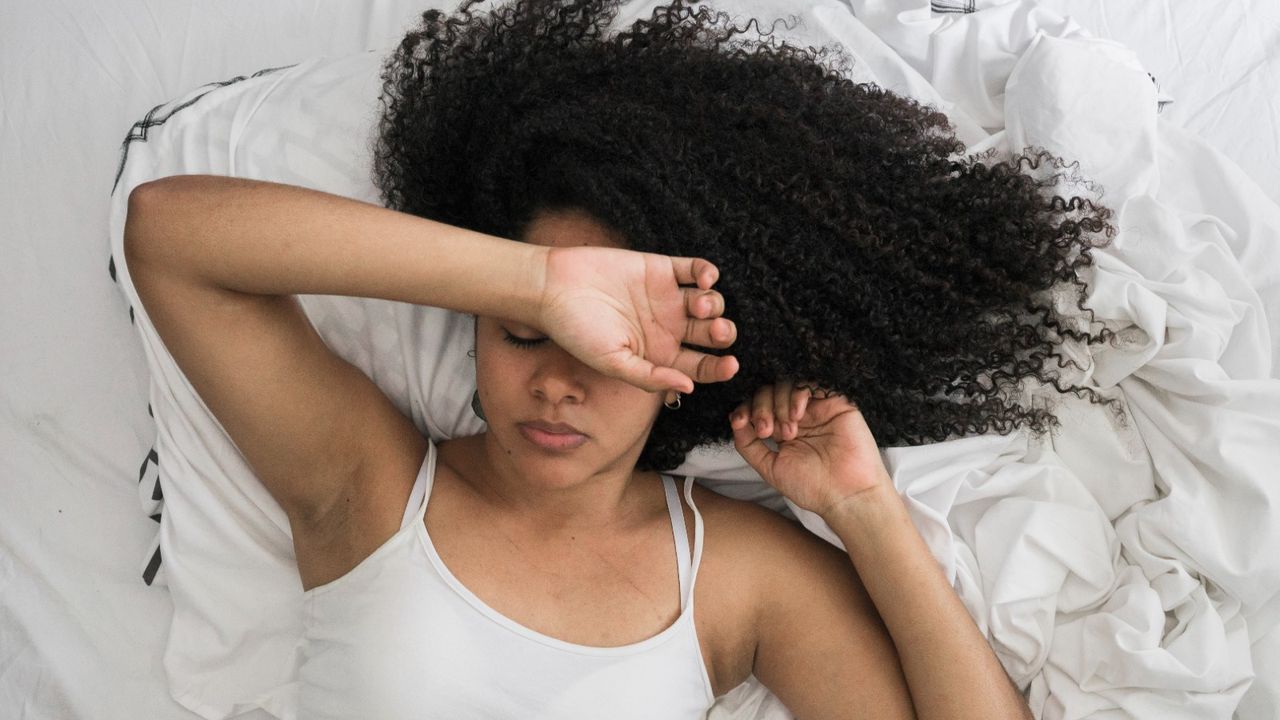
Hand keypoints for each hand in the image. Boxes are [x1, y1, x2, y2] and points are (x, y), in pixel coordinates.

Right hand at [537, 245, 739, 392]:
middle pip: (711, 334)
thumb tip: (688, 388)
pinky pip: (695, 270)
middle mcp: (667, 328)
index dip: (719, 368)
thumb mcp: (613, 363)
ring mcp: (666, 298)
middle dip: (722, 333)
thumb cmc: (577, 331)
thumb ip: (650, 377)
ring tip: (697, 302)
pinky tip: (705, 279)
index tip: (731, 365)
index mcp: (659, 355)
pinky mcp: (661, 269)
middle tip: (715, 330)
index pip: (700, 365)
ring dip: (714, 304)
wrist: (554, 287)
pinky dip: (707, 272)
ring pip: (709, 302)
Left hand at [729, 382, 892, 517]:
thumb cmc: (811, 487)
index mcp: (781, 430)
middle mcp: (797, 416)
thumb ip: (748, 446)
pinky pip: (812, 383)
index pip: (757, 406)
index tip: (740, 421)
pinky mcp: (835, 402)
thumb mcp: (770, 468)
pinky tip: (798, 415)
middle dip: (761, 407)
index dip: (745, 409)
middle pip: (769, 392)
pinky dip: (798, 394)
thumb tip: (734, 420)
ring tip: (788, 431)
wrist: (846, 495)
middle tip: (767, 431)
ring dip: (778, 403)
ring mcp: (816, 408)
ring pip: (787, 384)